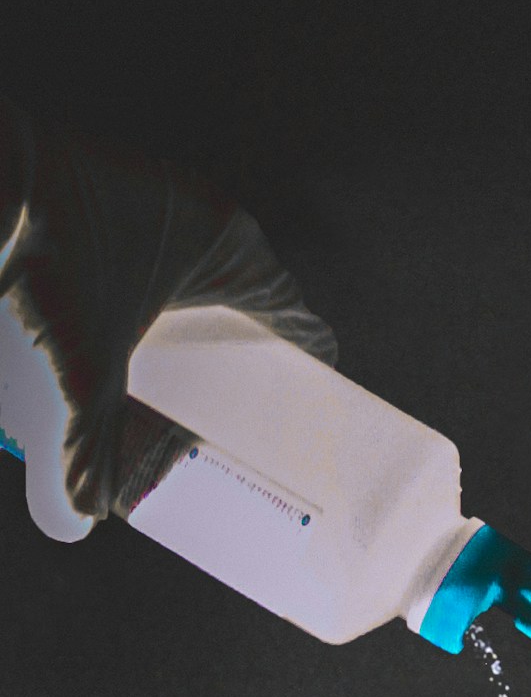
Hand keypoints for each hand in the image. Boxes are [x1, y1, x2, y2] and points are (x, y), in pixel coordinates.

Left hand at [0, 98, 331, 524]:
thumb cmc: (58, 259)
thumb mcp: (82, 364)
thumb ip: (88, 438)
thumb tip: (84, 506)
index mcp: (233, 250)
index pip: (294, 313)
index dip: (306, 360)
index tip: (306, 399)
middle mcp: (208, 217)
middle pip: (251, 294)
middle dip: (246, 346)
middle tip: (238, 398)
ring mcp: (162, 197)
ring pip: (202, 266)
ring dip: (198, 313)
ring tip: (182, 368)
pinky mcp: (114, 190)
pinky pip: (158, 246)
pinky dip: (155, 284)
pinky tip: (128, 318)